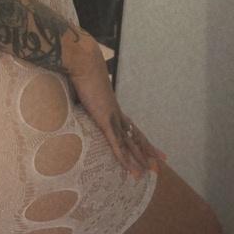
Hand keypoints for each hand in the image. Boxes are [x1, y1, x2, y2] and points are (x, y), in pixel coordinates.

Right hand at [68, 41, 165, 178]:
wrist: (82, 61)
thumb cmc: (79, 70)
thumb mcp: (80, 88)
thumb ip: (80, 97)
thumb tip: (73, 99)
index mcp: (111, 105)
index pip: (129, 124)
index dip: (138, 135)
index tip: (147, 144)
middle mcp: (116, 111)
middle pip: (136, 134)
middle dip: (148, 149)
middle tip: (160, 162)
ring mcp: (112, 116)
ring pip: (130, 142)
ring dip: (140, 158)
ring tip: (150, 172)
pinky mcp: (104, 119)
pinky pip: (117, 143)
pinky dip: (124, 157)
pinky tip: (130, 168)